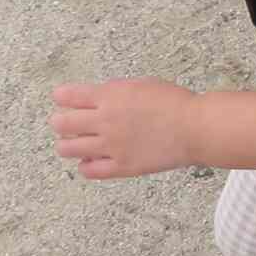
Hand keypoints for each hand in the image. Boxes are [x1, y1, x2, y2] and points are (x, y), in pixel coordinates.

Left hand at [51, 78, 197, 179]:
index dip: (61, 97)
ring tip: (75, 144)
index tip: (62, 99)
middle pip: (61, 123)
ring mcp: (111, 145)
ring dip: (67, 145)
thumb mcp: (140, 84)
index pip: (67, 96)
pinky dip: (85, 166)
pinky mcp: (121, 166)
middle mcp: (105, 121)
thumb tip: (99, 97)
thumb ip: (114, 91)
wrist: (194, 128)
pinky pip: (90, 171)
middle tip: (65, 124)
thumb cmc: (174, 104)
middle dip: (60, 122)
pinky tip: (91, 161)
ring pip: (68, 149)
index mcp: (109, 96)